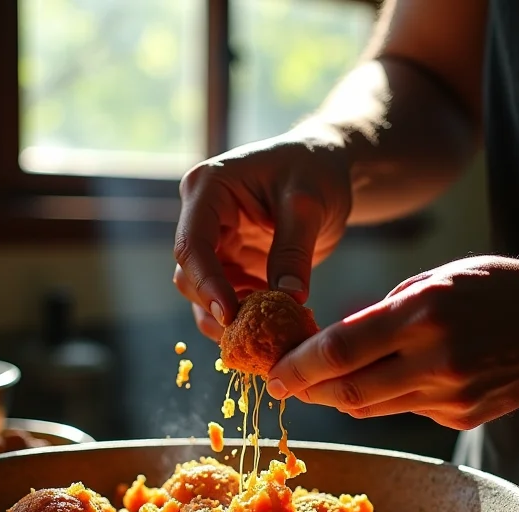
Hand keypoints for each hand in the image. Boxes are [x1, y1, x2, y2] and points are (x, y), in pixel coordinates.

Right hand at [173, 129, 351, 340]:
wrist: (328, 169)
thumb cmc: (316, 171)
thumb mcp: (309, 204)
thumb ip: (294, 250)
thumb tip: (289, 298)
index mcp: (208, 190)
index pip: (192, 244)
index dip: (207, 283)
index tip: (230, 315)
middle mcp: (202, 218)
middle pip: (190, 274)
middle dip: (216, 307)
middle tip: (252, 334)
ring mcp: (216, 245)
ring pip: (203, 294)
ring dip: (229, 318)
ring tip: (263, 335)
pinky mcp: (233, 266)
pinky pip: (228, 299)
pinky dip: (246, 317)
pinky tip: (271, 326)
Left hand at [266, 255, 518, 429]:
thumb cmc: (496, 288)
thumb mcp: (434, 280)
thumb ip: (382, 315)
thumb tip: (334, 344)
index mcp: (423, 313)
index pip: (341, 349)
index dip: (298, 366)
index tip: (273, 372)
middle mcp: (435, 359)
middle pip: (348, 391)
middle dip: (307, 390)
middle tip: (284, 385)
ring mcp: (451, 395)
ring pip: (371, 409)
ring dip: (337, 399)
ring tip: (318, 386)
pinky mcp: (462, 417)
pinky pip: (404, 412)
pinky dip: (382, 399)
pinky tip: (379, 383)